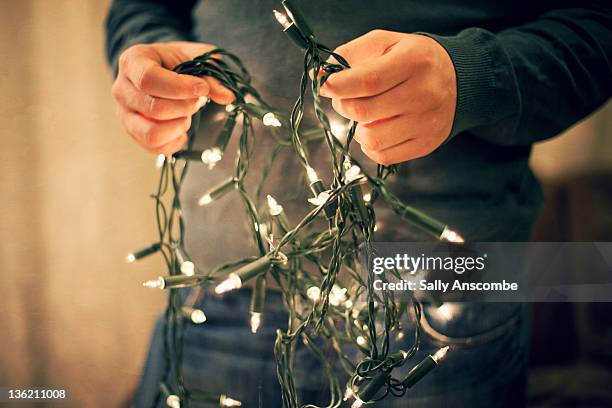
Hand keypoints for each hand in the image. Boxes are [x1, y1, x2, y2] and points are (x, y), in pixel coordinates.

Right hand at [111, 41, 234, 155]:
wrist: (165, 70)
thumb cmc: (180, 61)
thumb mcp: (198, 57)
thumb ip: (212, 75)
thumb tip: (227, 97)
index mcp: (133, 61)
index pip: (148, 79)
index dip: (179, 88)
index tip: (202, 89)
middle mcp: (121, 90)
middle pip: (154, 109)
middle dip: (185, 107)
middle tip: (197, 100)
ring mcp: (125, 115)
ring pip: (152, 134)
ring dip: (179, 126)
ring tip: (187, 114)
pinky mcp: (135, 135)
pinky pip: (157, 148)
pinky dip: (176, 140)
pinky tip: (183, 126)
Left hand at [321, 30, 456, 164]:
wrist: (460, 80)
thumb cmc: (414, 60)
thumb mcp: (386, 42)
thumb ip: (351, 54)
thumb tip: (320, 76)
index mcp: (413, 62)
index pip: (365, 81)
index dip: (337, 86)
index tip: (324, 86)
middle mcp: (423, 94)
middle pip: (363, 111)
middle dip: (343, 105)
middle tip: (346, 98)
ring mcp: (426, 123)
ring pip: (371, 139)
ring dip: (357, 129)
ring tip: (365, 115)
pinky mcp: (426, 144)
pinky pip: (383, 156)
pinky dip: (371, 145)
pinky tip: (376, 129)